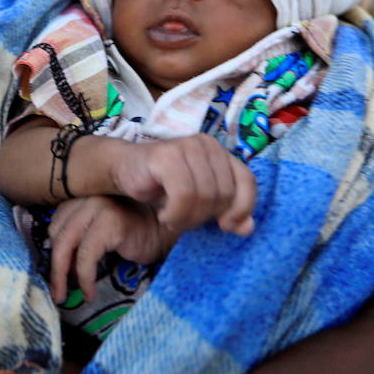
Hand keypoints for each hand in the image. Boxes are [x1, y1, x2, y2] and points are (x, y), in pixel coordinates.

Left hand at [47, 195, 176, 303]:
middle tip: (57, 292)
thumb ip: (81, 238)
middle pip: (57, 235)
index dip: (54, 252)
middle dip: (54, 267)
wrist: (168, 232)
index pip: (55, 226)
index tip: (58, 276)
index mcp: (82, 197)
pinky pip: (86, 256)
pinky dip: (84, 278)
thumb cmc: (136, 234)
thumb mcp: (100, 232)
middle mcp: (87, 198)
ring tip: (66, 296)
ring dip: (62, 276)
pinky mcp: (111, 223)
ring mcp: (98, 207)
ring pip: (66, 245)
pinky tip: (89, 293)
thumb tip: (59, 267)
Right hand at [108, 134, 256, 235]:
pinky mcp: (166, 156)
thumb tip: (247, 229)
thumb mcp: (201, 202)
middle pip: (224, 194)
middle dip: (205, 217)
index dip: (242, 208)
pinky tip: (164, 215)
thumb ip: (225, 213)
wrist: (125, 170)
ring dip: (188, 219)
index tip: (225, 227)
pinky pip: (184, 195)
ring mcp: (187, 146)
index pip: (247, 181)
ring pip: (204, 196)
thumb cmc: (165, 186)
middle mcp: (207, 144)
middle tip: (185, 221)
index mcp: (220, 152)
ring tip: (173, 219)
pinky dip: (175, 214)